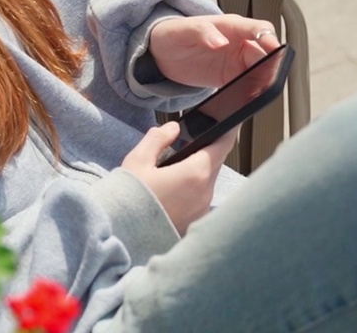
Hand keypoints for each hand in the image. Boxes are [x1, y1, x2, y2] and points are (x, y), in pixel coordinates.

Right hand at [121, 121, 237, 234]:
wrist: (123, 234)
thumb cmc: (130, 197)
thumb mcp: (139, 160)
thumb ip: (158, 138)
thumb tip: (173, 128)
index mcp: (194, 174)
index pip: (222, 146)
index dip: (229, 132)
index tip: (233, 122)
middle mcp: (204, 193)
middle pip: (215, 164)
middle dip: (209, 150)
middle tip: (198, 140)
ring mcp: (201, 210)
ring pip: (208, 182)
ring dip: (200, 171)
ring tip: (180, 165)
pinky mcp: (195, 222)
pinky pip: (201, 198)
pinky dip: (194, 189)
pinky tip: (176, 188)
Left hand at [148, 14, 280, 88]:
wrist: (160, 52)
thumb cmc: (172, 34)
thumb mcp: (183, 31)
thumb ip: (202, 32)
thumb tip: (220, 41)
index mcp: (231, 26)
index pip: (260, 29)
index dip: (271, 40)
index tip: (275, 52)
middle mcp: (239, 43)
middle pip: (265, 54)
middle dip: (270, 67)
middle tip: (265, 82)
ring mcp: (237, 61)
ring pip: (261, 71)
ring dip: (263, 81)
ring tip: (257, 94)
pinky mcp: (231, 77)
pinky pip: (248, 85)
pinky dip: (251, 92)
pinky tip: (246, 100)